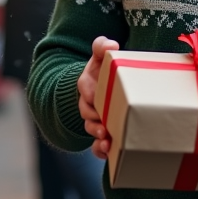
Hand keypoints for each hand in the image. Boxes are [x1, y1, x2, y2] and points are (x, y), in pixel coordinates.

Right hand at [77, 36, 119, 159]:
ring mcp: (94, 118)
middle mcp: (88, 103)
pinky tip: (108, 153)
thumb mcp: (101, 54)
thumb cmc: (103, 68)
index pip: (85, 90)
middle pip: (87, 114)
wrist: (103, 83)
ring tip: (107, 143)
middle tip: (104, 127)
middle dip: (94, 121)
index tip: (96, 98)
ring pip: (91, 130)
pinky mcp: (101, 130)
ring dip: (97, 138)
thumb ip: (102, 46)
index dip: (90, 95)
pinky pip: (96, 144)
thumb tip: (112, 45)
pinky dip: (100, 150)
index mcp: (87, 84)